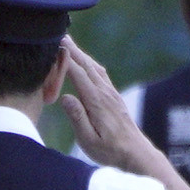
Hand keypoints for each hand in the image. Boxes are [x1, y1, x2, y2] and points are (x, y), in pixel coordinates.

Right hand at [55, 38, 147, 168]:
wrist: (135, 154)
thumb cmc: (110, 151)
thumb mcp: (89, 140)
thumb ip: (77, 118)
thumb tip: (66, 97)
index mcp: (96, 101)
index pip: (77, 74)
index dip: (65, 59)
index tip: (54, 45)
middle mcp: (105, 93)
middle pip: (86, 65)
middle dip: (73, 50)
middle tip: (60, 34)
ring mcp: (111, 94)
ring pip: (94, 68)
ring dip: (81, 54)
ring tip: (70, 43)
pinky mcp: (114, 98)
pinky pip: (101, 75)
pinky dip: (91, 64)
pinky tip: (87, 63)